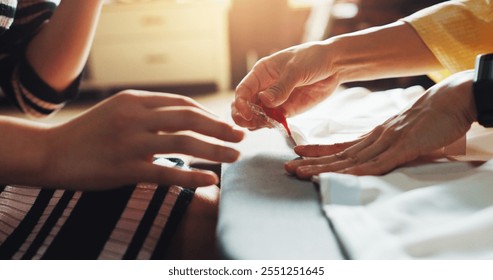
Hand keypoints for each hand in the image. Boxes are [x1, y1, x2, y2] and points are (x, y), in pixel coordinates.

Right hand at [42, 90, 244, 189]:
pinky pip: (167, 172)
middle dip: (220, 128)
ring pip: (184, 143)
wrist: (50, 153)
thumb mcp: (117, 111)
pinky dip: (193, 176)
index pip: (182, 103)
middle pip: (189, 118)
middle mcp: (135, 117)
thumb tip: (184, 119)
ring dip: (215, 150)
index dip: (209, 115)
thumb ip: (148, 111)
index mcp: (135, 100)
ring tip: (235, 157)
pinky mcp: (125, 168)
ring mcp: (130, 142)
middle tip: (241, 137)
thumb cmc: (88, 133)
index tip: (225, 125)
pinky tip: (211, 180)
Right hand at [232, 42, 339, 129]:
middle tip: (251, 123)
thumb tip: (264, 101)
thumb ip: (281, 87)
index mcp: (261, 73)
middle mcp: (264, 87)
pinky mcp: (286, 110)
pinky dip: (271, 125)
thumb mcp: (295, 70)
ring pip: (257, 116)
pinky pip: (273, 121)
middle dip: (243, 116)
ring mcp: (275, 100)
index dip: (240, 103)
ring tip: (266, 124)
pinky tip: (275, 124)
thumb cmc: (312, 58)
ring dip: (257, 123)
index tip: (247, 113)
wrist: (334, 65)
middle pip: (245, 106)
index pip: (243, 91)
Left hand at [285, 70, 476, 177]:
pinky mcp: (405, 147)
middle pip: (339, 155)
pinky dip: (359, 171)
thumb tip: (378, 154)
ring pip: (351, 159)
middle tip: (288, 167)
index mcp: (374, 135)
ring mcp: (389, 143)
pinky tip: (342, 175)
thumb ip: (388, 144)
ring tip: (300, 171)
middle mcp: (376, 139)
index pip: (341, 146)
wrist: (452, 99)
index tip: (298, 151)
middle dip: (312, 161)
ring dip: (324, 167)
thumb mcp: (402, 131)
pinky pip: (379, 163)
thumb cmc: (429, 116)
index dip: (319, 150)